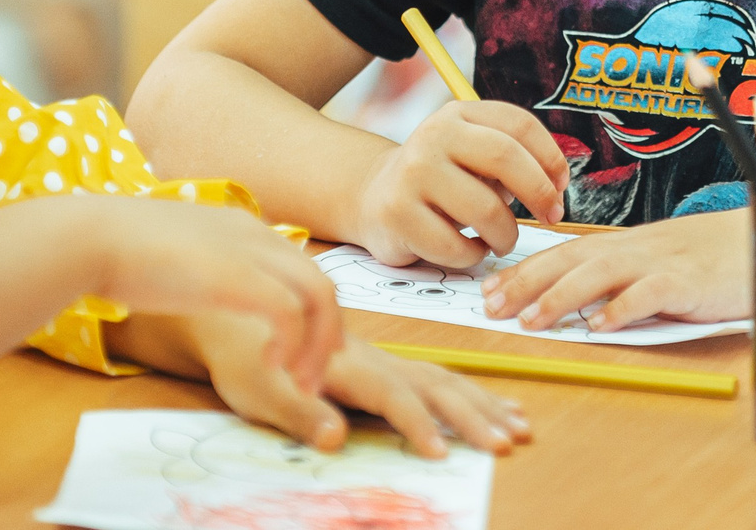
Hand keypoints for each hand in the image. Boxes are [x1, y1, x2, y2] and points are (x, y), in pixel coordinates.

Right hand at [81, 197, 344, 393]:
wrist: (93, 238)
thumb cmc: (115, 249)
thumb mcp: (172, 252)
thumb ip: (194, 265)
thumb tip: (183, 285)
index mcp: (242, 228)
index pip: (300, 267)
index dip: (309, 313)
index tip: (299, 350)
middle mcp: (256, 235)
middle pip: (321, 283)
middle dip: (325, 335)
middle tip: (309, 376)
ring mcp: (250, 253)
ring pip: (318, 297)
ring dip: (316, 346)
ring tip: (299, 382)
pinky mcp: (237, 278)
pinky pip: (290, 312)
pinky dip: (292, 343)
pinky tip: (271, 366)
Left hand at [115, 314, 530, 459]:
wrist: (236, 302)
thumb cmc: (239, 349)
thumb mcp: (255, 388)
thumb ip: (299, 413)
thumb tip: (336, 438)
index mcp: (344, 363)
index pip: (392, 396)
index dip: (418, 425)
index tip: (443, 453)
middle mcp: (372, 357)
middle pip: (435, 382)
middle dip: (474, 413)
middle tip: (508, 441)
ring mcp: (381, 356)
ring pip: (444, 376)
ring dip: (483, 402)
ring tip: (519, 424)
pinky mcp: (381, 361)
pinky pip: (435, 373)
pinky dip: (469, 390)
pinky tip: (488, 402)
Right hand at [352, 101, 569, 268]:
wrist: (375, 196)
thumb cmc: (443, 179)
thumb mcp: (472, 153)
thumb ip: (510, 158)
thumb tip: (555, 185)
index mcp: (458, 114)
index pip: (518, 124)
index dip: (550, 157)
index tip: (561, 185)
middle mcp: (434, 136)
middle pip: (505, 158)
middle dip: (540, 193)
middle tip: (553, 216)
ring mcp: (413, 174)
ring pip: (485, 210)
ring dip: (506, 234)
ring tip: (502, 239)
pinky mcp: (397, 214)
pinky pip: (456, 246)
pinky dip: (473, 254)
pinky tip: (469, 249)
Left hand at [479, 209, 749, 332]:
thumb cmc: (708, 258)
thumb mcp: (656, 264)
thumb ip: (620, 280)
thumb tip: (578, 308)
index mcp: (623, 245)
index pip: (563, 254)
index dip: (523, 271)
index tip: (488, 291)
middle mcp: (634, 248)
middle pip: (571, 259)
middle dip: (526, 281)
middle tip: (491, 307)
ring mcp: (660, 262)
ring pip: (601, 273)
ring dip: (562, 296)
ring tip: (533, 319)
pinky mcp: (688, 282)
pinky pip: (651, 293)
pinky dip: (625, 308)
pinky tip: (601, 327)